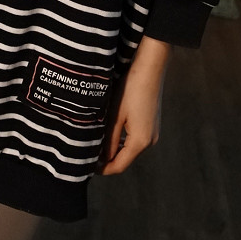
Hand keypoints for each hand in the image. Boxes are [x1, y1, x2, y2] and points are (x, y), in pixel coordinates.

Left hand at [97, 37, 168, 175]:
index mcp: (140, 141)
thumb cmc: (130, 91)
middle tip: (88, 155)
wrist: (150, 70)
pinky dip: (123, 141)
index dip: (103, 169)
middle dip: (108, 160)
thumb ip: (109, 140)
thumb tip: (102, 157)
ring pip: (130, 149)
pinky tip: (110, 134)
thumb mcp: (114, 116)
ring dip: (114, 150)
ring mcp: (153, 133)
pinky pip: (135, 140)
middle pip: (125, 159)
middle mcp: (150, 141)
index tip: (87, 167)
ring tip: (96, 144)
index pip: (119, 165)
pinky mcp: (152, 124)